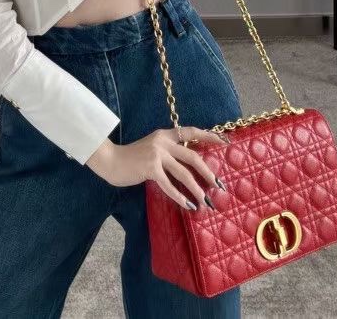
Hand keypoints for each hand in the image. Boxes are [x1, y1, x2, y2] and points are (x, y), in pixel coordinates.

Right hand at [85, 127, 231, 210]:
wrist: (110, 160)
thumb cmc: (131, 158)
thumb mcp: (152, 149)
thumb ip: (167, 152)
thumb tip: (188, 166)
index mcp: (165, 135)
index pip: (191, 132)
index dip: (209, 136)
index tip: (226, 142)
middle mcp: (163, 141)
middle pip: (192, 157)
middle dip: (208, 173)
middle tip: (219, 186)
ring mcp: (156, 154)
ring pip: (184, 173)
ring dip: (197, 189)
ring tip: (206, 202)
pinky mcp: (150, 168)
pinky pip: (169, 185)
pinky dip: (180, 197)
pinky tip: (188, 205)